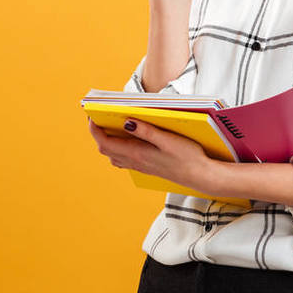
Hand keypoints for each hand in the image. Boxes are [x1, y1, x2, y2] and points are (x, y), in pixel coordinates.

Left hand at [87, 117, 213, 191]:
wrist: (201, 176)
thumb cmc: (188, 157)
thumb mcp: (168, 139)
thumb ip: (146, 131)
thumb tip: (126, 122)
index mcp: (137, 154)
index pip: (105, 143)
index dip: (94, 129)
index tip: (91, 116)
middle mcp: (136, 162)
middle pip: (106, 149)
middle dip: (98, 134)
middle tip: (99, 117)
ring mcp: (141, 166)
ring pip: (114, 156)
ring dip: (108, 142)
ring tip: (111, 126)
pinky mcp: (148, 167)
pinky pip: (125, 159)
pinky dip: (119, 149)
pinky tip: (128, 140)